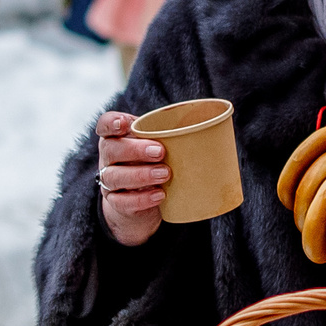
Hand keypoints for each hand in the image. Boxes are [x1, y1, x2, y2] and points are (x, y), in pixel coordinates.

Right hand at [94, 111, 168, 246]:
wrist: (143, 201)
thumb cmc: (157, 164)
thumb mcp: (163, 148)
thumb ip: (176, 138)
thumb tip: (220, 131)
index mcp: (118, 138)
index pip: (105, 125)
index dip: (111, 123)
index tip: (124, 124)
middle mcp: (109, 158)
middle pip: (111, 149)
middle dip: (134, 150)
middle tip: (160, 152)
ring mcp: (110, 180)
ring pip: (114, 176)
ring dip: (140, 175)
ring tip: (165, 174)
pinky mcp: (116, 202)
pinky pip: (122, 201)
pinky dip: (141, 199)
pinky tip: (160, 195)